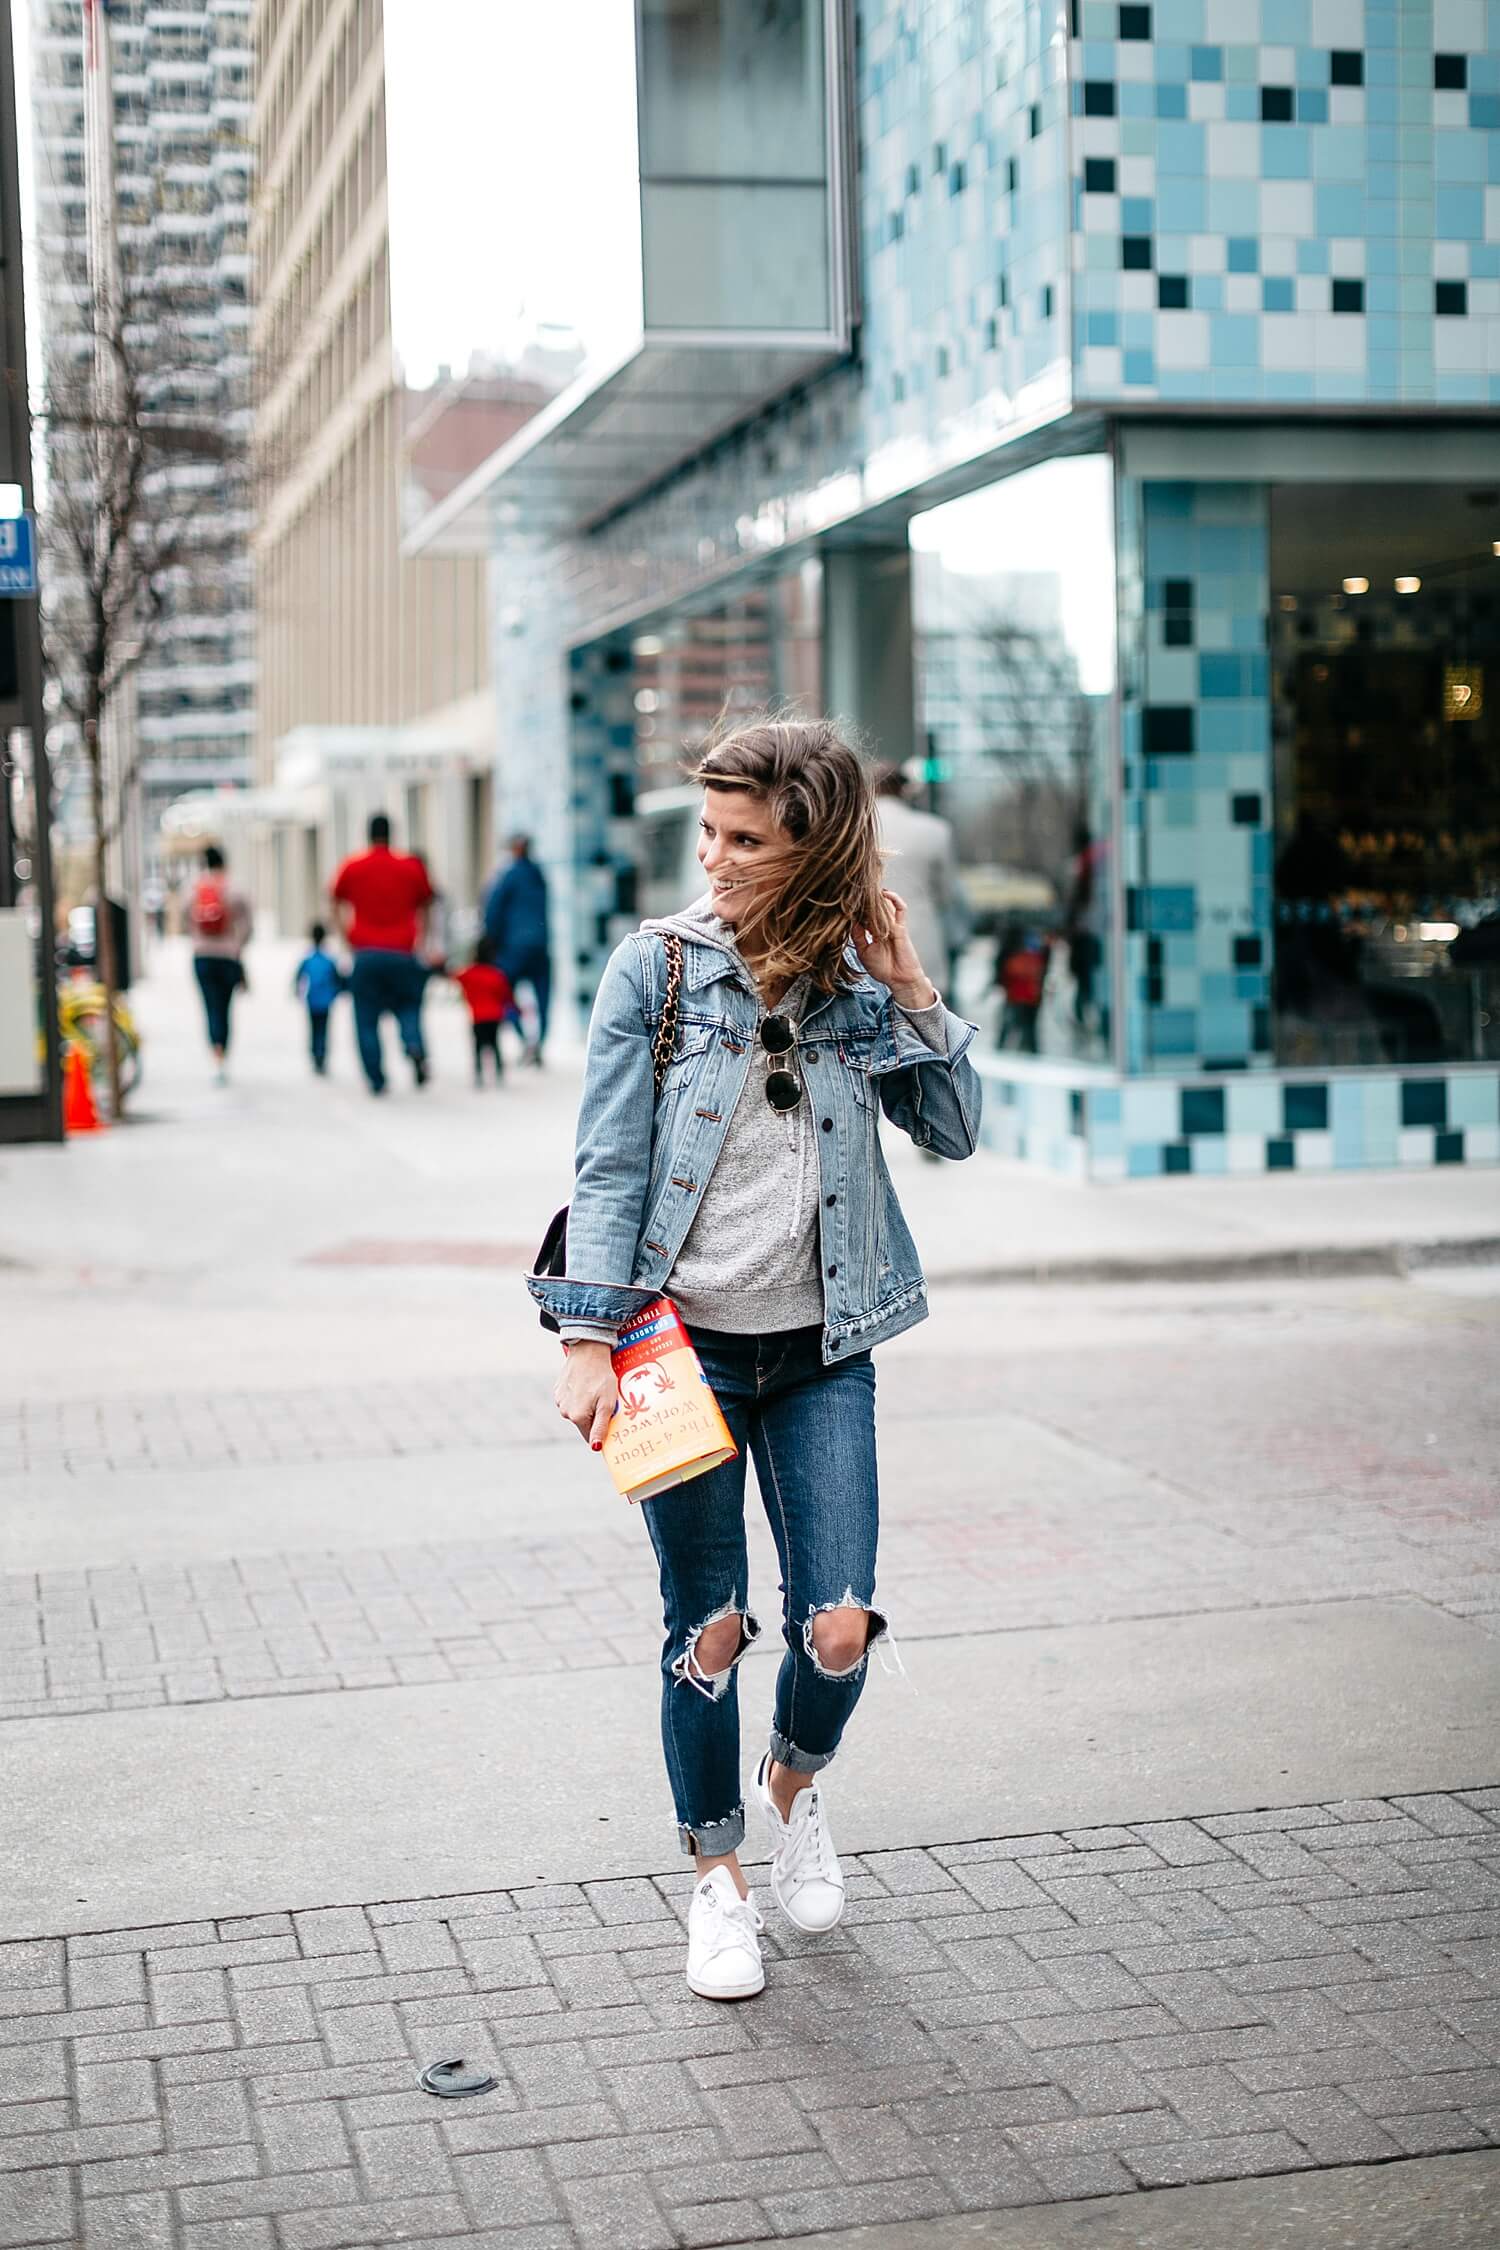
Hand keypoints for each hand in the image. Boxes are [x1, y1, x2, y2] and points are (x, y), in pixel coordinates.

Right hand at [554, 1342, 617, 1449]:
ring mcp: (559, 1401)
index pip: (590, 1436)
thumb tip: (596, 1448)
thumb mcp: (607, 1403)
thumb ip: (601, 1427)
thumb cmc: (601, 1377)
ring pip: (576, 1411)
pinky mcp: (558, 1391)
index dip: (601, 1431)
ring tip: (595, 1390)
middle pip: (583, 1423)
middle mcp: (565, 1412)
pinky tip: (586, 1384)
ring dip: (586, 1405)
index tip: (609, 1420)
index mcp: (577, 1417)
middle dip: (595, 1416)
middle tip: (605, 1401)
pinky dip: (579, 1396)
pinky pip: (570, 1400)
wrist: (588, 1351)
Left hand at [854, 891, 936, 1009]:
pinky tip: (885, 893)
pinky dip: (894, 899)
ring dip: (875, 897)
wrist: (899, 980)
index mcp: (872, 932)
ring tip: (865, 890)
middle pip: (873, 906)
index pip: (863, 914)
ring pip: (885, 905)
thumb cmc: (883, 969)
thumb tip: (851, 921)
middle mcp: (882, 926)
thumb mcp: (863, 952)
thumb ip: (858, 937)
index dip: (855, 907)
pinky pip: (901, 909)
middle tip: (852, 890)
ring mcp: (892, 925)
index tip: (843, 900)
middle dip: (864, 899)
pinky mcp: (901, 927)